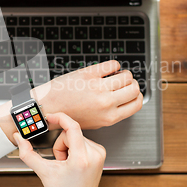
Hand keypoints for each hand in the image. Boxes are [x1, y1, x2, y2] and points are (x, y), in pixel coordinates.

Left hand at [0, 60, 142, 145]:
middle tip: (124, 83)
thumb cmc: (68, 114)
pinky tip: (108, 68)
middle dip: (132, 84)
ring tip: (116, 75)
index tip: (132, 93)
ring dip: (124, 74)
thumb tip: (125, 100)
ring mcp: (98, 87)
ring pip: (127, 75)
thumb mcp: (95, 122)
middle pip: (135, 88)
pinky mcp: (89, 74)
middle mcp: (106, 102)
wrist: (48, 107)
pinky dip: (113, 65)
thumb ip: (112, 113)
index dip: (137, 96)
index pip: (138, 103)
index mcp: (110, 117)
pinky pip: (113, 64)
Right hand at [14, 112, 129, 186]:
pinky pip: (82, 140)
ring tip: (67, 164)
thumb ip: (28, 154)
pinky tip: (73, 162)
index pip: (72, 127)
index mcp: (81, 159)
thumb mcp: (44, 173)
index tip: (49, 117)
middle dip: (60, 144)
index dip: (59, 118)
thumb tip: (19, 138)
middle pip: (70, 133)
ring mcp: (98, 152)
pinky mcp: (100, 151)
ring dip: (67, 146)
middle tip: (59, 161)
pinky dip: (74, 148)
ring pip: (75, 135)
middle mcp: (94, 153)